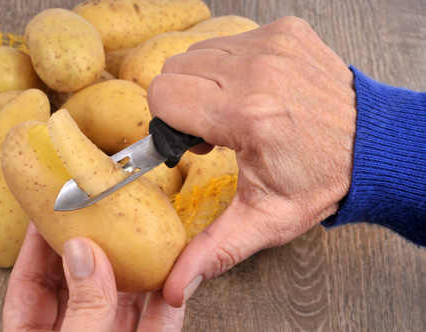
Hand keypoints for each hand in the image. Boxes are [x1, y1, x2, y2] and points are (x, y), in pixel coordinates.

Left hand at [3, 222, 184, 330]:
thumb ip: (82, 307)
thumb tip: (84, 253)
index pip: (29, 283)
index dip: (37, 243)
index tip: (48, 209)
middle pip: (80, 281)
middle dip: (91, 245)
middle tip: (98, 209)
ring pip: (122, 298)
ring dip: (134, 266)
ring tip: (139, 231)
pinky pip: (159, 322)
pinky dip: (168, 299)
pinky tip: (174, 271)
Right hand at [147, 16, 356, 306]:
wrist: (373, 147)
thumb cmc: (323, 180)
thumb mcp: (266, 221)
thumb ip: (214, 250)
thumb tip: (175, 287)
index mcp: (250, 116)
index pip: (164, 96)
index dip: (168, 125)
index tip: (191, 145)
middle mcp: (260, 72)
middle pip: (174, 70)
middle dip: (182, 105)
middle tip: (213, 131)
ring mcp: (274, 45)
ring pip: (198, 52)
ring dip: (205, 83)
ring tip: (231, 110)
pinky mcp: (284, 32)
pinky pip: (229, 40)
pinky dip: (229, 66)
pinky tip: (250, 90)